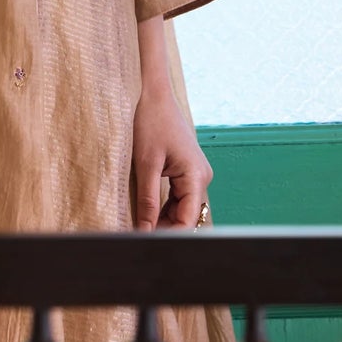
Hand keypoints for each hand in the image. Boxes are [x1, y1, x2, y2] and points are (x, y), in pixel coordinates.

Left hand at [131, 84, 213, 230]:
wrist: (155, 95)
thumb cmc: (151, 123)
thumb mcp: (146, 164)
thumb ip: (148, 200)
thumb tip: (144, 231)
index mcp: (196, 176)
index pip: (187, 219)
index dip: (169, 235)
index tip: (148, 246)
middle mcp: (202, 177)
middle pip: (186, 216)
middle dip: (165, 229)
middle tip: (139, 241)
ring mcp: (196, 174)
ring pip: (182, 208)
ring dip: (163, 220)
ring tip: (140, 230)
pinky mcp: (187, 172)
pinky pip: (178, 197)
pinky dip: (164, 207)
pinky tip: (147, 215)